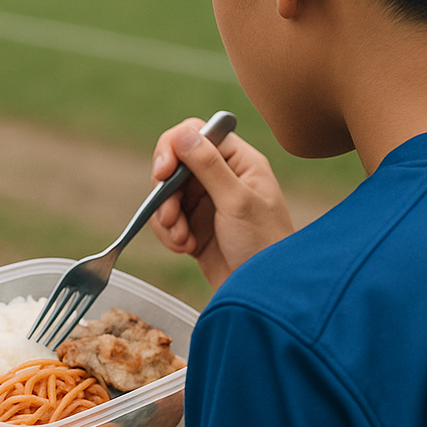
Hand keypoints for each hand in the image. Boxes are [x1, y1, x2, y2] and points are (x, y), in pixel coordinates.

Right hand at [150, 119, 293, 288]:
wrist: (264, 294)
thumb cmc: (264, 245)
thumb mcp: (236, 202)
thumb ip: (208, 166)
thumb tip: (182, 133)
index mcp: (239, 161)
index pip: (197, 134)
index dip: (173, 147)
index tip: (162, 172)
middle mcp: (222, 176)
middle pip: (175, 165)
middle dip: (167, 193)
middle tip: (171, 217)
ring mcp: (207, 202)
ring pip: (167, 195)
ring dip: (167, 218)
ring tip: (182, 240)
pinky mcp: (195, 226)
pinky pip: (167, 220)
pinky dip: (170, 234)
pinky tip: (186, 248)